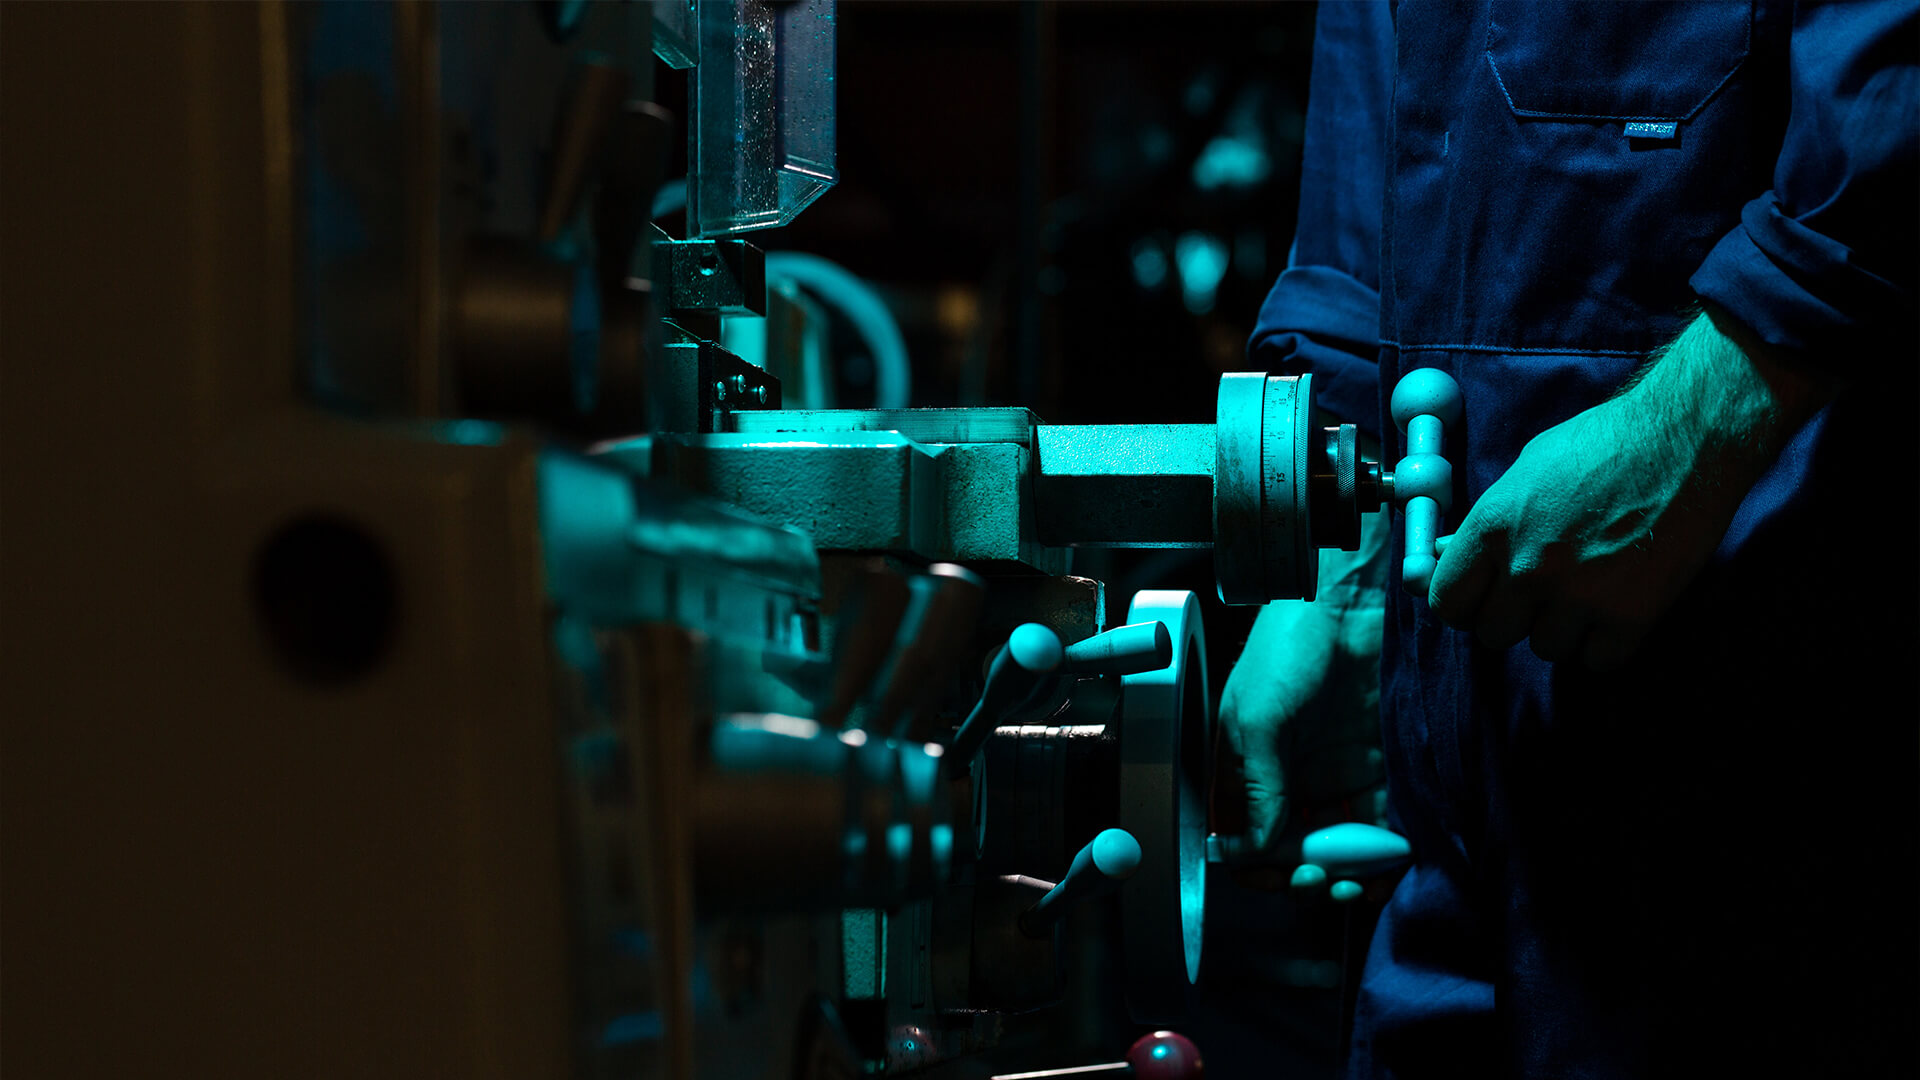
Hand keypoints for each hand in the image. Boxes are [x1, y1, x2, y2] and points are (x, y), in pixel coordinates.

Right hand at [1219, 509, 1387, 859]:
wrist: (1348, 606)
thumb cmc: (1287, 647)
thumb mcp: (1256, 714)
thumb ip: (1259, 783)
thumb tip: (1257, 847)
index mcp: (1246, 770)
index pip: (1243, 839)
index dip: (1258, 869)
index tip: (1281, 877)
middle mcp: (1287, 781)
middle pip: (1293, 852)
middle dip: (1307, 877)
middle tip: (1324, 880)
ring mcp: (1332, 778)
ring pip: (1337, 846)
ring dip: (1347, 874)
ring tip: (1359, 886)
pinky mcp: (1376, 770)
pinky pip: (1378, 825)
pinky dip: (1382, 853)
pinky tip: (1388, 866)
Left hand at [1428, 307, 1836, 667]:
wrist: (1684, 439)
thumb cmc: (1602, 444)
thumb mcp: (1526, 471)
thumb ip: (1485, 523)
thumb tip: (1444, 555)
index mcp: (1492, 528)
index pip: (1447, 602)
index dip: (1464, 604)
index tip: (1482, 598)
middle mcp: (1527, 568)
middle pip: (1492, 635)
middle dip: (1513, 618)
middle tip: (1540, 592)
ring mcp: (1579, 597)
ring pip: (1545, 649)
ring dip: (1562, 629)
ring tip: (1586, 590)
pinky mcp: (1630, 616)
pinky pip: (1597, 661)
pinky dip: (1605, 644)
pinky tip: (1615, 608)